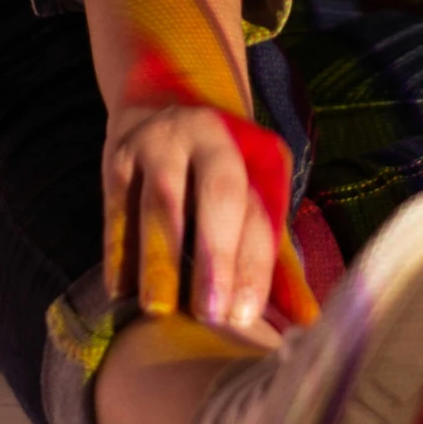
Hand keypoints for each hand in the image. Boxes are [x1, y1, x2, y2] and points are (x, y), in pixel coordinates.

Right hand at [103, 102, 317, 332]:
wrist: (160, 106)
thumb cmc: (214, 170)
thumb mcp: (248, 192)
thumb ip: (268, 251)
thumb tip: (305, 317)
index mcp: (249, 150)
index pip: (256, 210)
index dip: (252, 264)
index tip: (243, 316)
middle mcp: (207, 137)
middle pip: (218, 194)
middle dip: (215, 256)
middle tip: (209, 314)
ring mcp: (159, 142)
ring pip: (161, 202)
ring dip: (161, 259)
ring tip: (158, 309)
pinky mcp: (118, 155)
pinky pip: (118, 207)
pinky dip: (119, 250)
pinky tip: (120, 290)